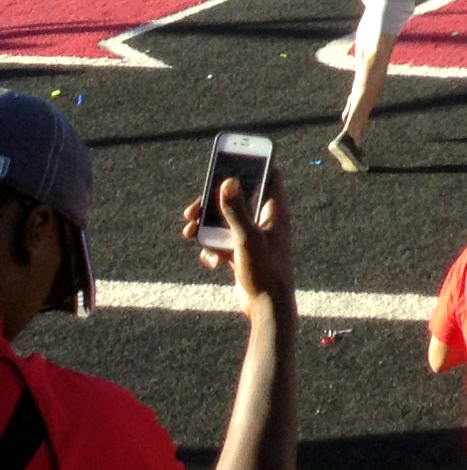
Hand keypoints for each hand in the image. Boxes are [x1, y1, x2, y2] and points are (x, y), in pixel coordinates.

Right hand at [184, 168, 294, 306]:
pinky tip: (212, 262)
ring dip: (206, 227)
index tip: (229, 160)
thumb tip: (228, 181)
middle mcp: (266, 221)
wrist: (266, 309)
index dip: (252, 164)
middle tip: (191, 210)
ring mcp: (253, 238)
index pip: (269, 175)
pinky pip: (222, 244)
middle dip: (212, 203)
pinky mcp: (242, 255)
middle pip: (237, 200)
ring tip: (188, 233)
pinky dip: (212, 249)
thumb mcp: (247, 239)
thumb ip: (236, 211)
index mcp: (275, 211)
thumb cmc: (265, 271)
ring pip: (225, 222)